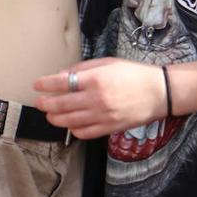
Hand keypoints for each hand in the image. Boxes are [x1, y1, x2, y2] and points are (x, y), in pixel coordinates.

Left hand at [33, 57, 168, 139]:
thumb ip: (84, 69)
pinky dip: (73, 130)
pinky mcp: (109, 128)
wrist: (158, 92)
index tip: (37, 84)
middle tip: (39, 102)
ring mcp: (102, 116)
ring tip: (49, 114)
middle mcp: (96, 98)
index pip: (63, 82)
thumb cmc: (133, 74)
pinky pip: (84, 133)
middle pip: (61, 104)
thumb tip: (63, 75)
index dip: (46, 84)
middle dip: (45, 103)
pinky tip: (69, 125)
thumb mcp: (108, 63)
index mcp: (96, 79)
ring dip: (55, 118)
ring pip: (69, 121)